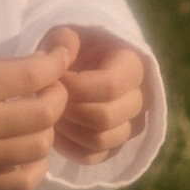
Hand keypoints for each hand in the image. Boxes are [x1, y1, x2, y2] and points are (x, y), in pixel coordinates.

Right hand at [0, 49, 70, 189]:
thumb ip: (3, 70)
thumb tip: (50, 61)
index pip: (32, 75)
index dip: (57, 63)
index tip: (60, 57)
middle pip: (44, 113)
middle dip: (58, 98)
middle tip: (53, 91)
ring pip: (39, 148)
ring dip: (46, 132)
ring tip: (37, 123)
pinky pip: (24, 181)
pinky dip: (36, 167)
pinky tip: (29, 154)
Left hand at [39, 26, 147, 162]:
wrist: (81, 65)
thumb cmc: (74, 46)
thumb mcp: (67, 32)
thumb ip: (63, 38)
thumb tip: (64, 51)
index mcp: (134, 65)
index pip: (109, 86)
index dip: (75, 86)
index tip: (54, 79)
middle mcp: (141, 98)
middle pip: (104, 117)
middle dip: (69, 109)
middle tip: (47, 99)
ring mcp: (131, 125)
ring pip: (100, 141)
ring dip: (68, 130)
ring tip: (49, 112)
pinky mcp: (116, 145)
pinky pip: (94, 157)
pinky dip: (70, 148)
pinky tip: (55, 130)